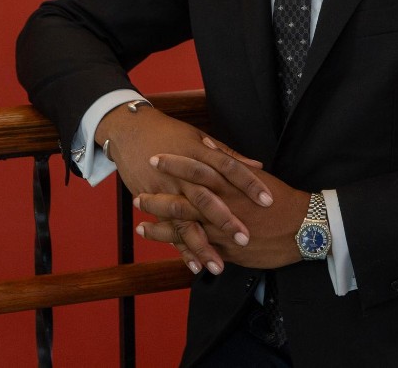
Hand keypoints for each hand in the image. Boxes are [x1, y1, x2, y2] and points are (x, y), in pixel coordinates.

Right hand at [97, 105, 272, 272]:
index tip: (268, 200)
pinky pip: (167, 229)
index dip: (249, 183)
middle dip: (225, 220)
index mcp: (198, 154)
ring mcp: (165, 189)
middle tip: (245, 239)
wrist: (130, 131)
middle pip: (206, 198)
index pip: (229, 168)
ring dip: (201, 245)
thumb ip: (228, 155)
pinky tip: (194, 266)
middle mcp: (182, 174)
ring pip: (185, 221)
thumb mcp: (198, 139)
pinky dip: (180, 249)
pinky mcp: (152, 201)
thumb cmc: (169, 133)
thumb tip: (258, 167)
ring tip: (218, 266)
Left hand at [134, 156, 307, 269]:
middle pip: (184, 200)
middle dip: (158, 199)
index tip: (155, 159)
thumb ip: (228, 160)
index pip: (196, 169)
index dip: (174, 164)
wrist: (305, 227)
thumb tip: (208, 144)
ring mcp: (224, 230)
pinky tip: (167, 252)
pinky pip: (201, 251)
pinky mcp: (229, 250)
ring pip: (186, 228)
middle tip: (137, 197)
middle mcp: (224, 205)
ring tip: (141, 227)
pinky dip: (182, 252)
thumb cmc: (281, 199)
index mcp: (229, 182)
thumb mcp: (253, 174)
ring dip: (162, 228)